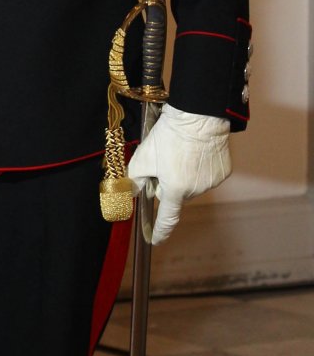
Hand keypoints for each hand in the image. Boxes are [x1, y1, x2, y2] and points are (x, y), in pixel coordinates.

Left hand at [127, 103, 230, 244]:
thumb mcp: (143, 157)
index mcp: (175, 189)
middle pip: (176, 195)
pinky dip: (200, 169)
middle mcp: (196, 190)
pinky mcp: (223, 172)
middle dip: (168, 185)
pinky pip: (206, 177)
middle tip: (164, 162)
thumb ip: (134, 180)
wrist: (198, 115)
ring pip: (191, 186)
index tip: (155, 240)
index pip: (167, 218)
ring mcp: (212, 182)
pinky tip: (196, 153)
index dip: (160, 231)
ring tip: (182, 153)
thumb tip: (132, 193)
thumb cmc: (169, 135)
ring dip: (184, 176)